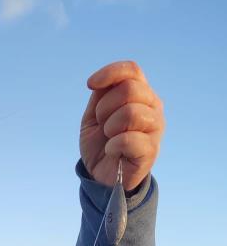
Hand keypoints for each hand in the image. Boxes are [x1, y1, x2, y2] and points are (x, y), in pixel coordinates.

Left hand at [80, 61, 164, 190]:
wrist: (101, 175)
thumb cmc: (100, 142)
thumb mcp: (94, 115)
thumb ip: (101, 95)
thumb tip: (100, 82)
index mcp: (140, 94)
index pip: (132, 70)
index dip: (110, 73)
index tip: (90, 85)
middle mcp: (153, 107)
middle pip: (130, 89)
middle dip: (105, 107)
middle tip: (102, 124)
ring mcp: (155, 128)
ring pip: (131, 112)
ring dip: (110, 126)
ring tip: (109, 137)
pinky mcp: (151, 151)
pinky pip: (129, 139)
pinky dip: (113, 145)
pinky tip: (112, 151)